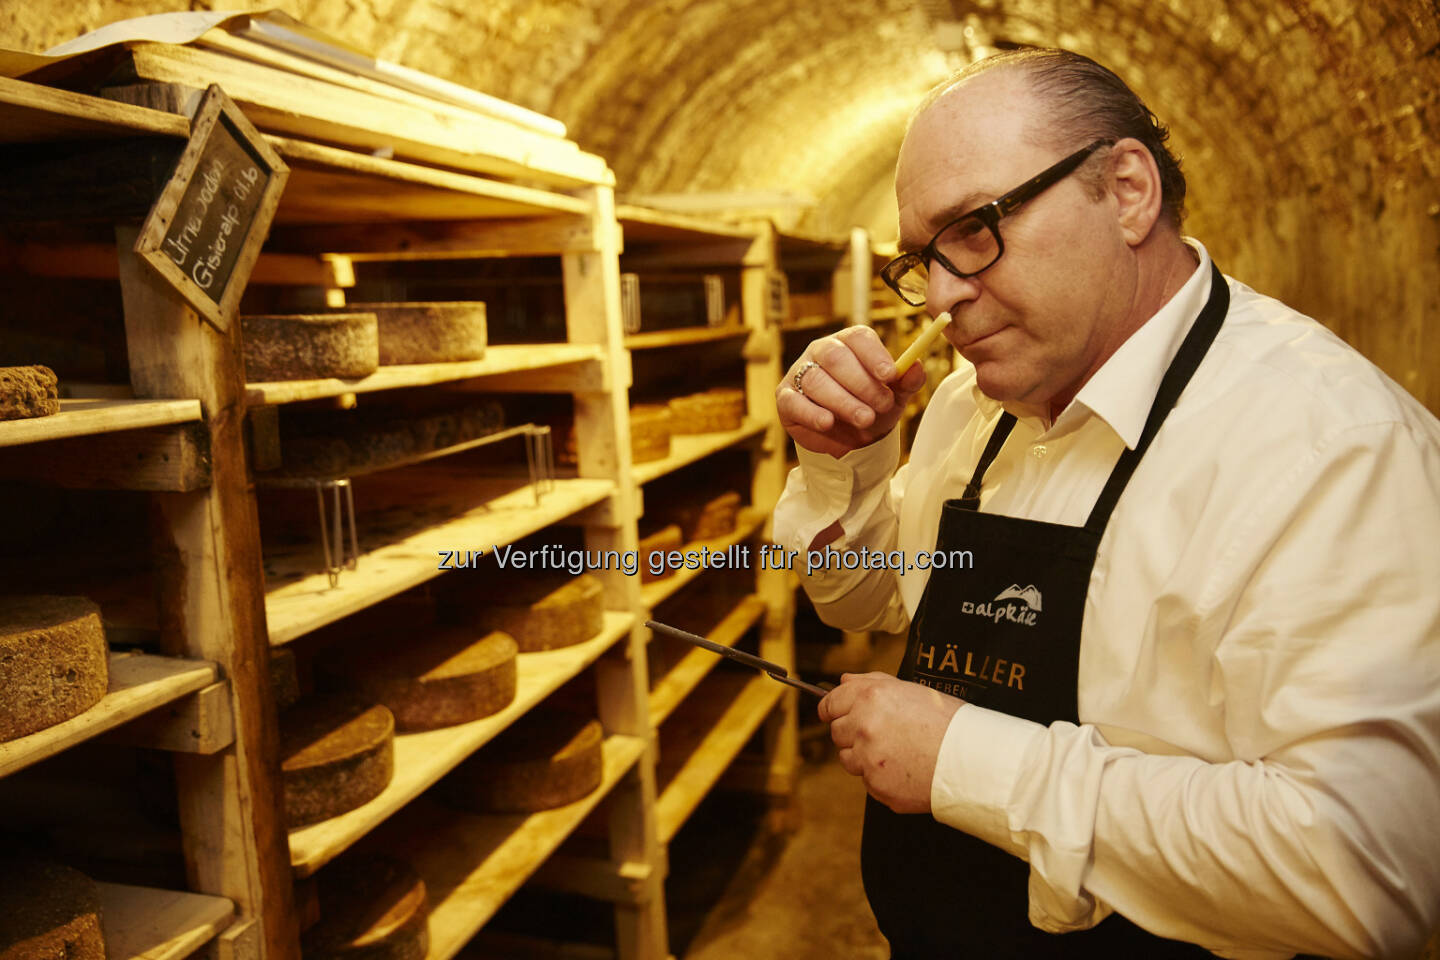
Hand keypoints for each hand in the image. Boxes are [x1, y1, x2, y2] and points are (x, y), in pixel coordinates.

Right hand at [778, 326, 926, 457]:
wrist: (850, 440)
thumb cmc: (871, 407)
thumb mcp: (894, 397)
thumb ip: (906, 382)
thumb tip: (916, 367)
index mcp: (850, 343)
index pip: (858, 338)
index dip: (874, 355)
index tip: (890, 375)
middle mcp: (822, 351)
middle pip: (836, 357)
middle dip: (861, 383)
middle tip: (882, 405)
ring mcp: (800, 373)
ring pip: (816, 380)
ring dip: (843, 401)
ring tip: (864, 419)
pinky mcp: (786, 398)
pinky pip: (794, 401)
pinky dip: (812, 413)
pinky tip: (828, 422)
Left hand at [818, 672, 963, 812]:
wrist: (973, 760)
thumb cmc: (948, 722)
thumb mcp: (912, 690)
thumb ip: (872, 682)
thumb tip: (844, 681)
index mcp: (871, 698)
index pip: (830, 704)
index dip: (832, 708)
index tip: (833, 713)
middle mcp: (864, 727)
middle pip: (837, 733)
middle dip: (853, 733)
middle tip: (881, 734)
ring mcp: (869, 760)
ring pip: (849, 760)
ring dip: (864, 757)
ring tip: (897, 753)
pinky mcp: (877, 786)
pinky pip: (868, 782)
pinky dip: (881, 777)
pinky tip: (905, 769)